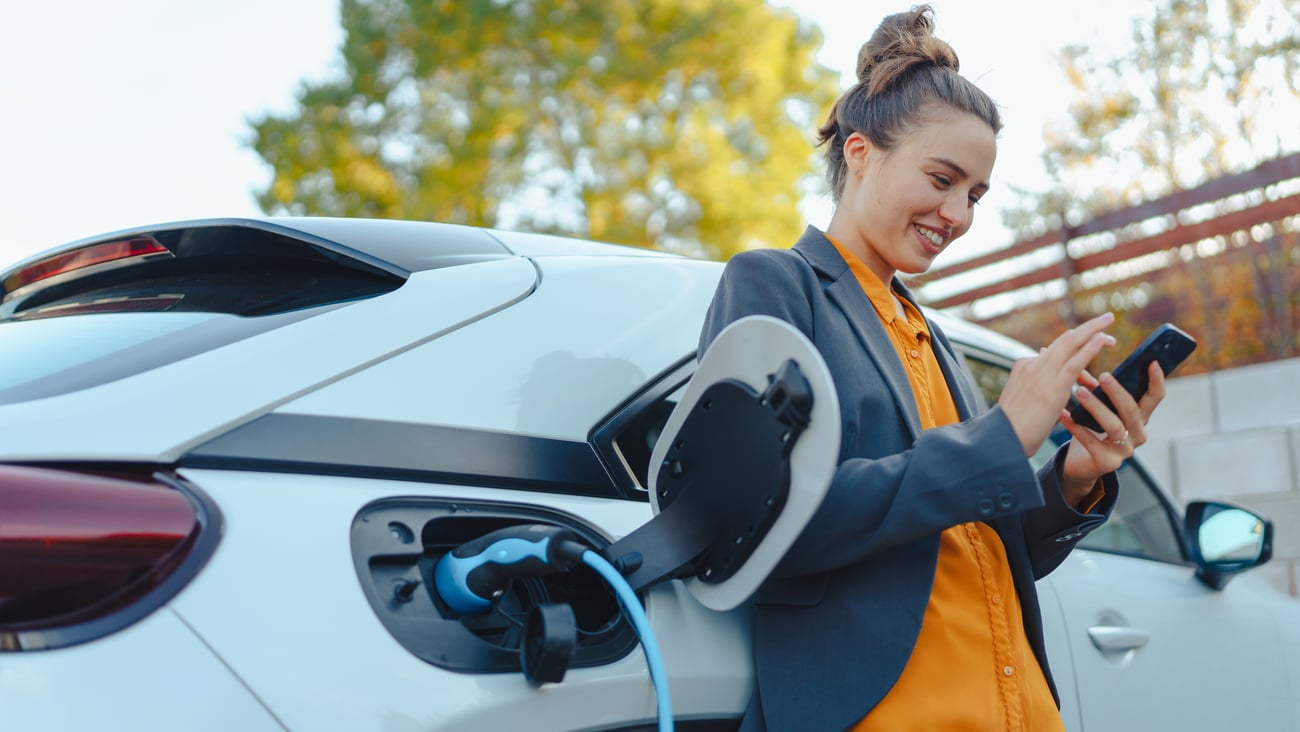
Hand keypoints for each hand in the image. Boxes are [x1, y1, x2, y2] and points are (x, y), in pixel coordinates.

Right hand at [997, 312, 1116, 457]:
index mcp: (1024, 367)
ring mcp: (1041, 374)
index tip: (1090, 340)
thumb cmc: (1012, 429)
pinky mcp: (1052, 388)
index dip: (1075, 342)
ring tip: (1109, 323)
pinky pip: (1074, 363)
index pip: (1054, 350)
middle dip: (1086, 327)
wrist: (1001, 440)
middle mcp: (1032, 365)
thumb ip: (1037, 390)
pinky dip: (1089, 348)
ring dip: (1091, 330)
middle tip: (1106, 319)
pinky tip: (1101, 340)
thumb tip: (1054, 391)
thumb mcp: (1023, 402)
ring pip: (1069, 343)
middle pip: (1064, 339)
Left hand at [1057, 359, 1167, 505]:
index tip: (1153, 362)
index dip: (1157, 380)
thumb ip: (1094, 386)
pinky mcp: (1107, 463)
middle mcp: (1137, 434)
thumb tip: (1077, 357)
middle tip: (1104, 376)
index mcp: (1139, 417)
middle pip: (1132, 410)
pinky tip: (1063, 414)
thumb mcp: (1097, 406)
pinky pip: (1091, 442)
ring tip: (1079, 392)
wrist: (1079, 464)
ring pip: (1114, 426)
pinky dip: (1076, 427)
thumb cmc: (1091, 429)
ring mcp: (1124, 451)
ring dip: (1096, 407)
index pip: (1155, 397)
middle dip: (1118, 392)